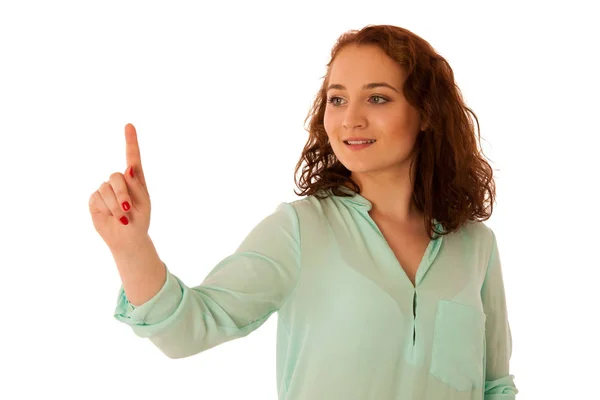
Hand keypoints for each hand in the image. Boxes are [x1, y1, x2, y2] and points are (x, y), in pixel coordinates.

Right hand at [89, 123, 151, 252]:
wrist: (127, 238)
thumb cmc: (139, 220)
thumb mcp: (144, 203)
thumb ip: (136, 186)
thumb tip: (128, 168)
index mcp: (135, 180)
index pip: (132, 157)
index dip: (131, 141)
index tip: (129, 125)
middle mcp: (120, 182)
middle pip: (117, 176)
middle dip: (123, 194)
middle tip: (127, 209)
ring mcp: (106, 189)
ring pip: (107, 189)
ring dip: (116, 205)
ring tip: (122, 217)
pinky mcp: (95, 199)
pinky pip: (98, 198)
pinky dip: (108, 209)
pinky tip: (113, 216)